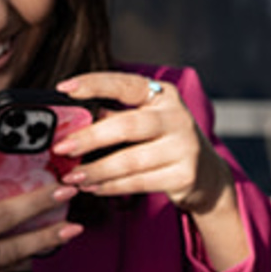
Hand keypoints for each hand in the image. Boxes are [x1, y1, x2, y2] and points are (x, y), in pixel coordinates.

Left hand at [53, 70, 228, 218]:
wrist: (207, 175)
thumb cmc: (165, 141)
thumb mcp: (146, 120)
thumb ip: (116, 116)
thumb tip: (73, 119)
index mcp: (163, 95)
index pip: (124, 84)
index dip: (94, 85)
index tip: (64, 90)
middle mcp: (177, 118)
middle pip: (126, 126)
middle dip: (90, 138)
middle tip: (62, 148)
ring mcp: (184, 148)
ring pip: (132, 161)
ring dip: (98, 170)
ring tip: (73, 176)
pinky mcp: (184, 176)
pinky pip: (140, 183)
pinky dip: (112, 186)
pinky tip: (94, 187)